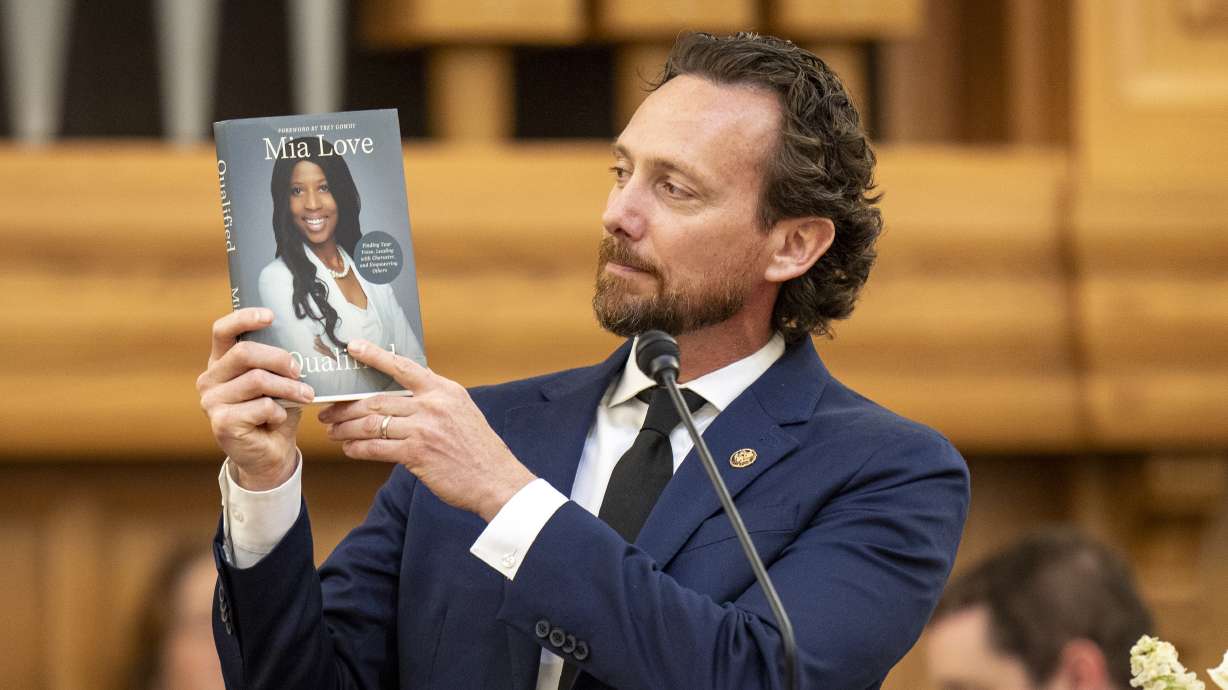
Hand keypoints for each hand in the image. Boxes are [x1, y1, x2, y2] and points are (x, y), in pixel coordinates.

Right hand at [197, 308, 314, 489]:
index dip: (244, 318)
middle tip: (300, 371)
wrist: (270, 454)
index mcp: (221, 363)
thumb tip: (302, 342)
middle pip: (245, 353)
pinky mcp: (221, 423)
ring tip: (306, 396)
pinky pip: (261, 407)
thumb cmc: (275, 412)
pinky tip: (279, 419)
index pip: (222, 331)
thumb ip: (278, 363)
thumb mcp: (278, 382)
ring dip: (289, 388)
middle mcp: (210, 379)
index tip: (270, 316)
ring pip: (258, 380)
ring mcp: (211, 402)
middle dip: (279, 359)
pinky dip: (279, 412)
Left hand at [319, 339, 535, 521]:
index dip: (374, 356)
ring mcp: (425, 428)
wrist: (495, 479)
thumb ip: (434, 399)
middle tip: (329, 412)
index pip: (403, 366)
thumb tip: (406, 392)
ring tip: (334, 432)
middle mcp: (433, 404)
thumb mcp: (462, 411)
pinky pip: (378, 448)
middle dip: (347, 407)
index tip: (353, 348)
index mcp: (444, 390)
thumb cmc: (478, 449)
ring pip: (373, 423)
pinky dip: (359, 448)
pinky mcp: (417, 454)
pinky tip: (350, 449)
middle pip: (378, 400)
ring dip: (348, 428)